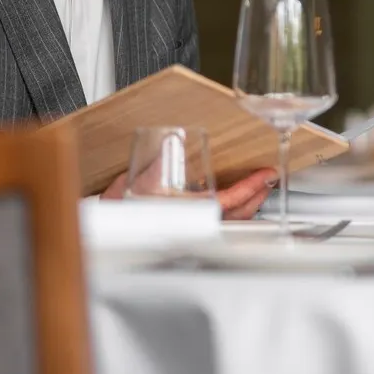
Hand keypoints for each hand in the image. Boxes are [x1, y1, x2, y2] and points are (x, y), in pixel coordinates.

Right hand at [99, 167, 276, 220]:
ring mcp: (193, 230)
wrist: (104, 228)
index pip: (229, 200)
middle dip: (258, 196)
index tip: (266, 175)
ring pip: (232, 222)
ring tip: (259, 190)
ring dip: (249, 206)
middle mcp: (193, 225)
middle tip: (269, 180)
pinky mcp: (191, 232)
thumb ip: (157, 163)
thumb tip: (171, 141)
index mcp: (185, 213)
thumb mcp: (136, 181)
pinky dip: (236, 212)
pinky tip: (236, 203)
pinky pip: (222, 223)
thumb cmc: (118, 209)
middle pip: (238, 214)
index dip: (251, 187)